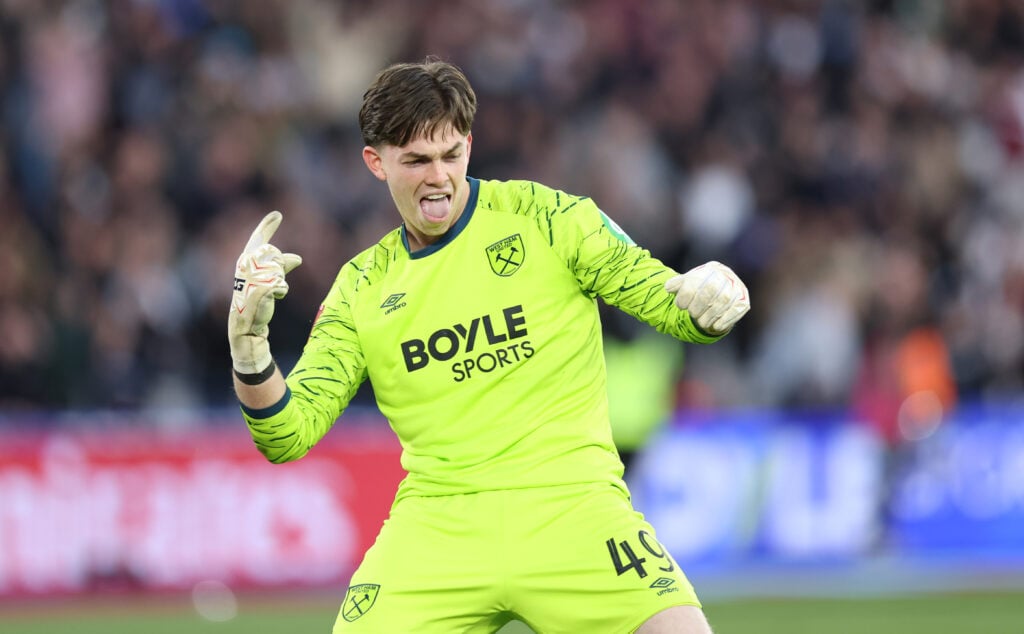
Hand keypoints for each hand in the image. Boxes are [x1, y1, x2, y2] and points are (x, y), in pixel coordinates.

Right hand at [228, 211, 301, 375]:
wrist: (248, 329)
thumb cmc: (257, 306)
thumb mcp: (271, 283)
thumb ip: (281, 267)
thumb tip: (298, 258)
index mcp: (244, 263)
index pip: (257, 241)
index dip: (266, 227)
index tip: (278, 214)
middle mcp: (244, 267)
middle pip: (274, 256)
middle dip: (279, 267)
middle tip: (274, 284)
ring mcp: (249, 278)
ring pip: (278, 270)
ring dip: (280, 283)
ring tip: (271, 295)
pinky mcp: (257, 290)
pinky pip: (280, 284)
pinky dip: (281, 290)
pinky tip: (275, 298)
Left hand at [664, 261, 749, 334]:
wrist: (721, 297)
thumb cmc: (700, 290)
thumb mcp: (687, 285)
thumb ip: (676, 285)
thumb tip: (668, 288)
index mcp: (711, 269)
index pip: (696, 280)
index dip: (685, 295)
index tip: (680, 306)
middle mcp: (726, 276)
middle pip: (710, 289)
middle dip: (697, 306)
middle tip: (692, 314)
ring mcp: (737, 288)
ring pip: (723, 301)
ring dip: (709, 316)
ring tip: (701, 322)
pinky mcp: (744, 302)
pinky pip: (736, 310)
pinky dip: (725, 320)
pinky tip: (715, 326)